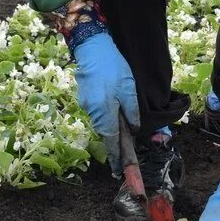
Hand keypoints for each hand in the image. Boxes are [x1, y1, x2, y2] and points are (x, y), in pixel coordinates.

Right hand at [73, 33, 138, 162]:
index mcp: (104, 114)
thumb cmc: (113, 68)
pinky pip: (98, 111)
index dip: (117, 158)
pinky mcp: (85, 98)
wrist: (91, 48)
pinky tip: (113, 104)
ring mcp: (87, 106)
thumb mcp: (129, 90)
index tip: (120, 172)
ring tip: (123, 122)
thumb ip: (131, 112)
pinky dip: (107, 113)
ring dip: (112, 125)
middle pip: (106, 133)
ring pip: (102, 121)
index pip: (111, 142)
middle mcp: (93, 113)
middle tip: (126, 154)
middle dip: (116, 142)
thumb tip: (134, 130)